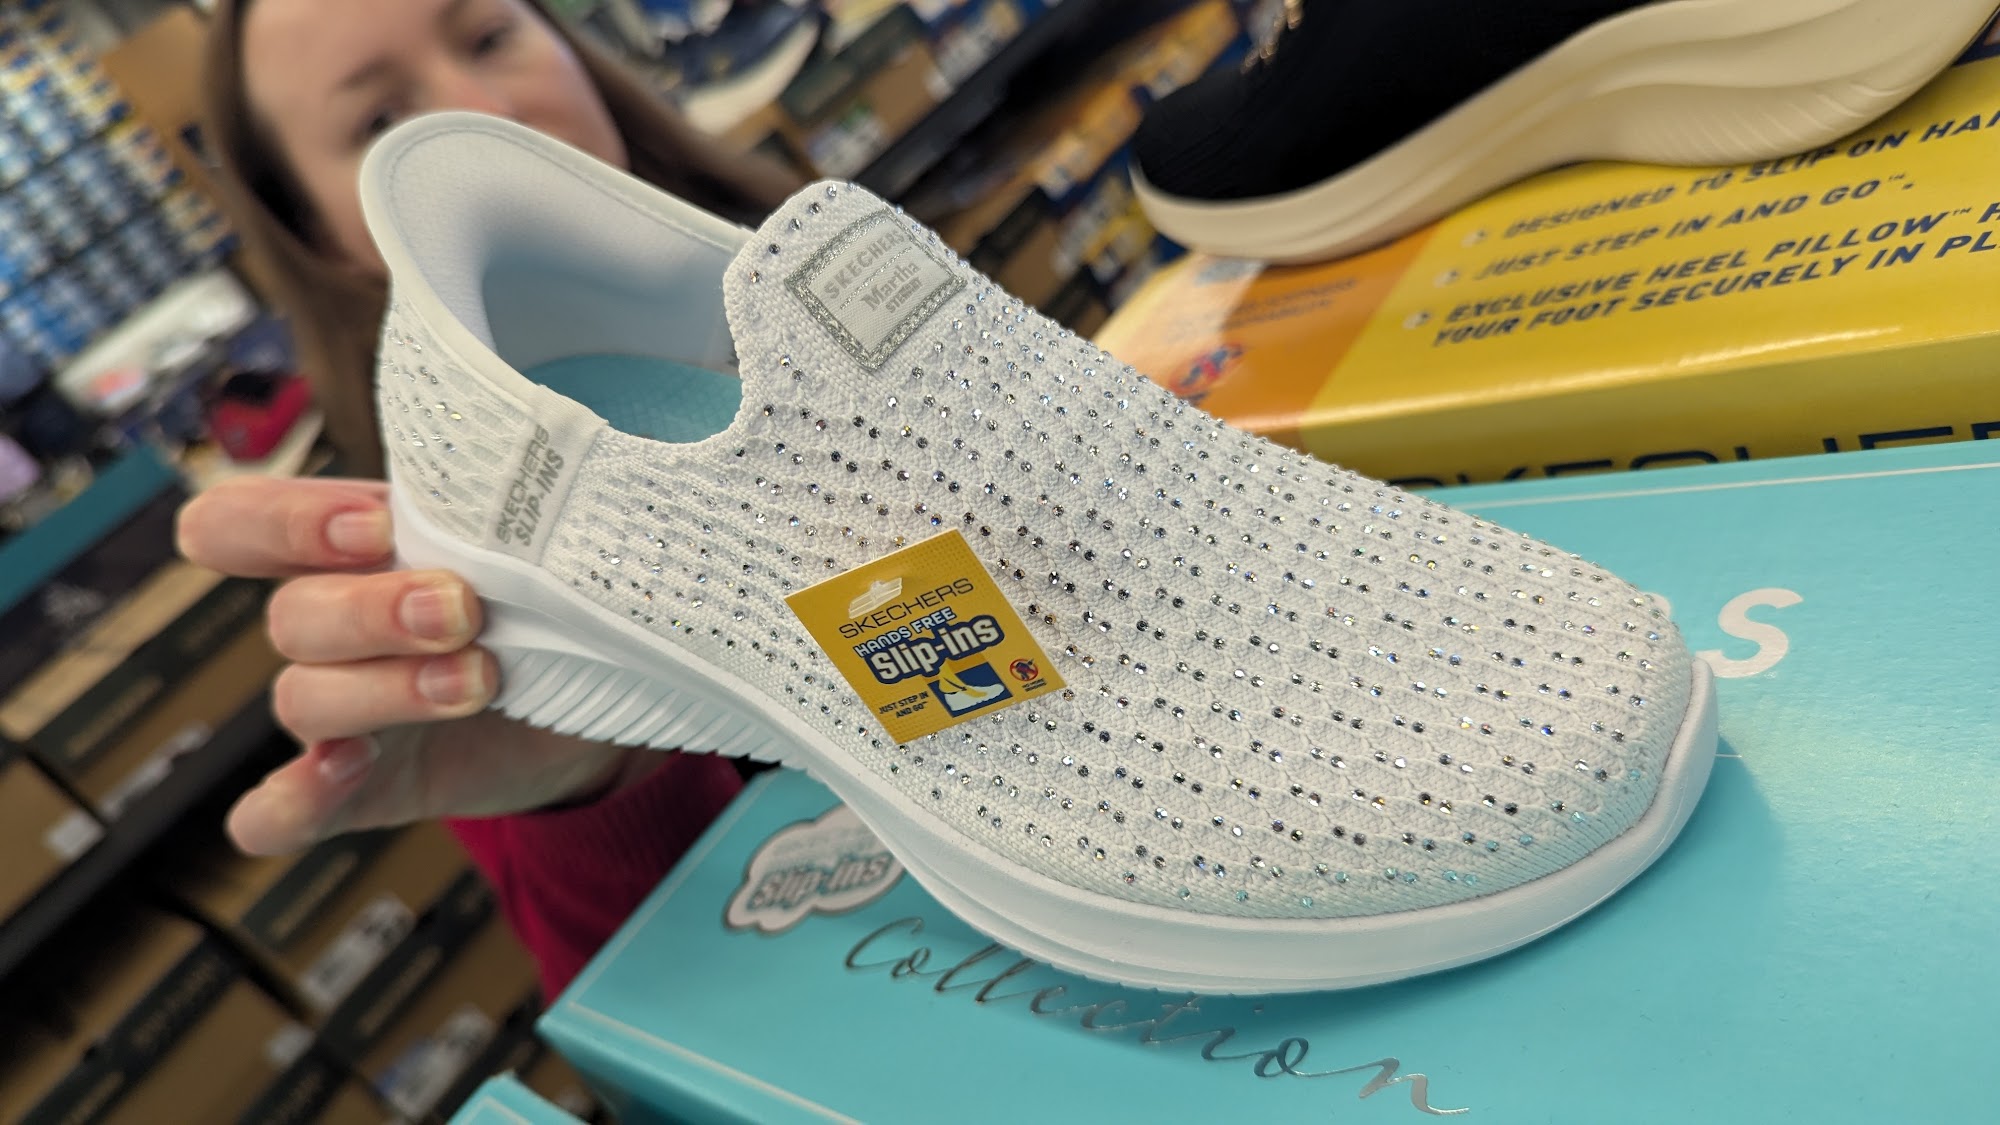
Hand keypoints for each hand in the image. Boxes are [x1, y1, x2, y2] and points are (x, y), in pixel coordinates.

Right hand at [177, 476, 647, 853]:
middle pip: (291, 617)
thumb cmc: (544, 596)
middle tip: (462, 609)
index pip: (238, 523)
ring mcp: (339, 716)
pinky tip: (350, 767)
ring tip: (480, 680)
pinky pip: (277, 813)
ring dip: (385, 689)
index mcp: (344, 551)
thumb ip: (491, 512)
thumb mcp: (517, 542)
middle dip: (374, 611)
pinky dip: (292, 801)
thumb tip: (530, 466)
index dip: (282, 523)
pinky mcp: (358, 792)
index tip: (378, 527)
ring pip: (302, 700)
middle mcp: (329, 630)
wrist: (600, 694)